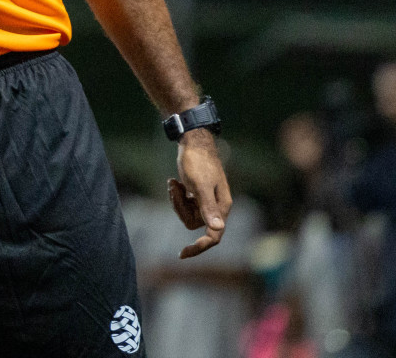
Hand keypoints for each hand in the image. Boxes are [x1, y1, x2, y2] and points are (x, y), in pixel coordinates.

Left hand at [168, 129, 231, 258]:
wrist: (194, 141)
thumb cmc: (198, 162)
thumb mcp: (200, 185)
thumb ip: (208, 207)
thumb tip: (217, 229)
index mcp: (221, 207)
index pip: (213, 236)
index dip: (199, 247)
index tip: (181, 254)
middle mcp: (216, 207)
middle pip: (193, 223)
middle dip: (180, 209)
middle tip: (174, 190)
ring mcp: (207, 200)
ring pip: (187, 213)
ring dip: (177, 200)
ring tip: (173, 183)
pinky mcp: (198, 194)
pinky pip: (185, 204)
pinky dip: (177, 194)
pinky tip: (174, 181)